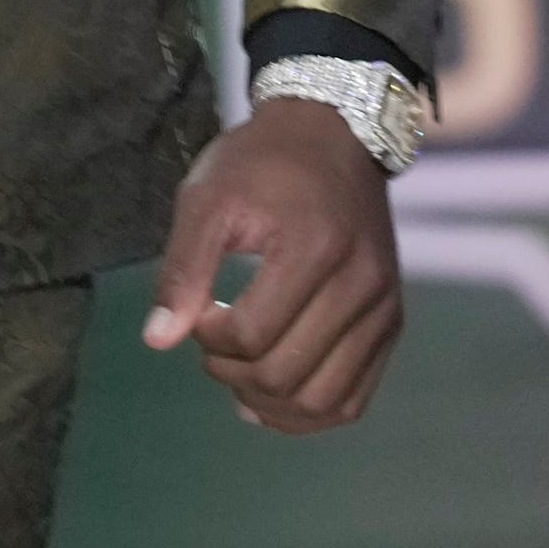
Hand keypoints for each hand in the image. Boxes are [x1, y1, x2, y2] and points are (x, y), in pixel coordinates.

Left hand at [139, 98, 405, 432]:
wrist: (334, 136)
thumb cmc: (261, 164)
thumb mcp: (207, 198)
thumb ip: (182, 270)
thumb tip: (158, 341)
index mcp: (316, 248)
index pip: (252, 334)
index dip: (208, 336)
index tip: (196, 308)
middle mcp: (362, 285)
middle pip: (286, 375)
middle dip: (231, 371)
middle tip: (210, 341)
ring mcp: (383, 309)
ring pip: (323, 402)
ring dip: (267, 402)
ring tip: (238, 371)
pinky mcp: (391, 324)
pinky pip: (353, 399)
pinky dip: (307, 412)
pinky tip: (269, 396)